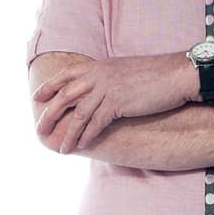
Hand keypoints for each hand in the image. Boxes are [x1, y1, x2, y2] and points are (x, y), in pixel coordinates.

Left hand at [33, 53, 190, 152]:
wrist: (176, 75)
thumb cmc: (156, 75)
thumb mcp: (126, 71)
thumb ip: (109, 78)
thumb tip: (102, 88)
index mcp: (99, 66)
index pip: (66, 75)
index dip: (50, 87)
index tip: (37, 98)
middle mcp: (98, 75)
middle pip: (66, 96)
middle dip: (50, 114)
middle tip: (40, 129)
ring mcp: (107, 89)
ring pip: (79, 113)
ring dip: (68, 133)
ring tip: (61, 148)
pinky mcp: (118, 103)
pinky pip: (96, 123)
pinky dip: (87, 136)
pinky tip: (82, 145)